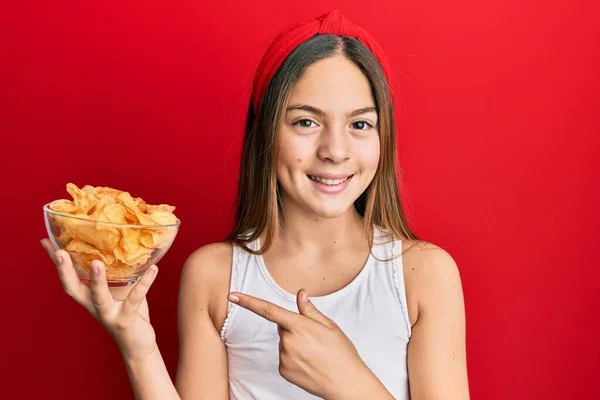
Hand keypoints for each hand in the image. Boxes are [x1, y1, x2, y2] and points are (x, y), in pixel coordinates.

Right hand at [41, 238, 159, 359]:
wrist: (137, 344)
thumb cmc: (126, 311)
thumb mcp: (119, 290)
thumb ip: (117, 271)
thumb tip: (123, 244)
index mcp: (88, 297)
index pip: (68, 278)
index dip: (56, 262)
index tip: (46, 241)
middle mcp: (93, 306)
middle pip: (73, 288)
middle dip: (64, 271)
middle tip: (59, 252)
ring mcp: (108, 314)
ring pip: (99, 297)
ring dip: (96, 281)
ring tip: (97, 263)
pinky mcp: (126, 319)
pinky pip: (135, 299)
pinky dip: (145, 283)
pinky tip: (154, 269)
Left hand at [228, 289, 386, 398]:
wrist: (345, 383)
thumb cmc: (341, 353)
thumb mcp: (329, 326)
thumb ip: (310, 310)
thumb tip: (300, 293)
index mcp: (299, 326)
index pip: (269, 310)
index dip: (248, 302)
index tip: (232, 296)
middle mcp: (288, 341)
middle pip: (283, 327)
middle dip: (295, 328)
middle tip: (315, 339)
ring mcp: (284, 357)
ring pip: (284, 343)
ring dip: (295, 344)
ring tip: (315, 353)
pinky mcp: (283, 370)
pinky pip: (284, 357)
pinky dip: (294, 358)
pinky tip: (309, 363)